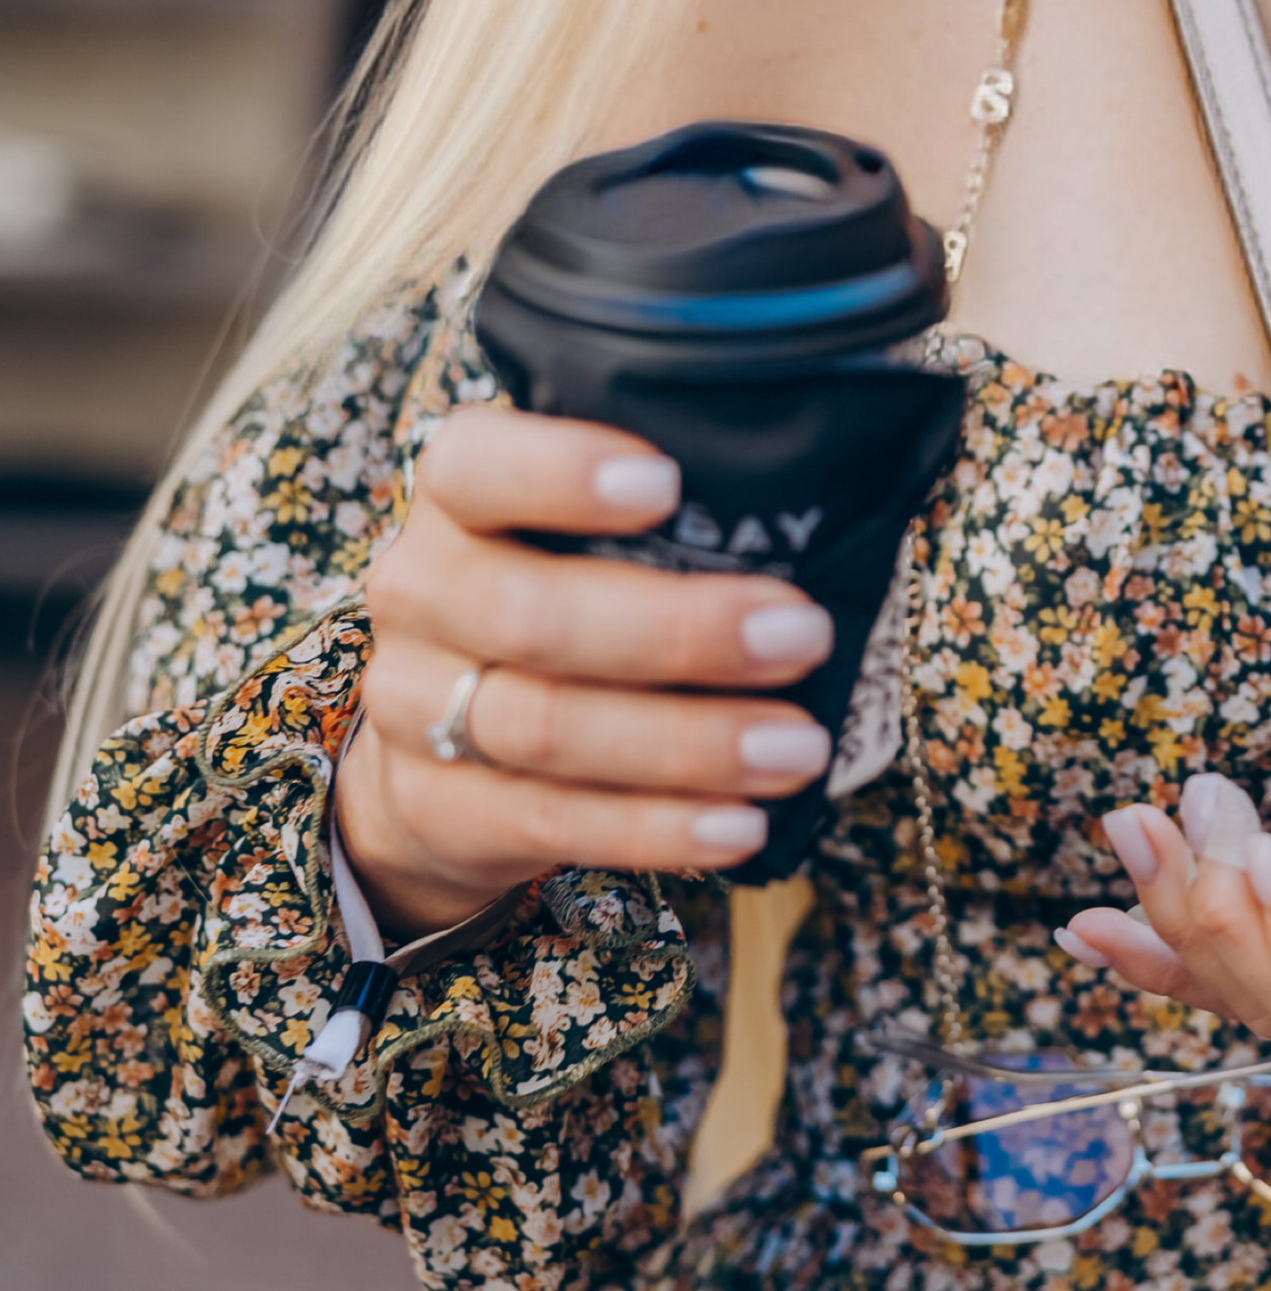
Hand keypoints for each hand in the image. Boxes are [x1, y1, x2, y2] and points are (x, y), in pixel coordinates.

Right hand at [334, 401, 839, 936]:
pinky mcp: (434, 806)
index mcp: (456, 494)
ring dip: (688, 743)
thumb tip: (838, 499)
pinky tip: (739, 825)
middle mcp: (420, 589)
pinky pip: (550, 821)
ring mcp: (411, 704)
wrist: (434, 733)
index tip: (668, 481)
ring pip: (548, 727)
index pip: (477, 463)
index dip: (561, 470)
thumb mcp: (586, 532)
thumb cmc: (563, 593)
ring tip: (797, 749)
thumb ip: (672, 512)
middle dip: (680, 630)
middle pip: (532, 612)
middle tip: (802, 634)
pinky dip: (655, 827)